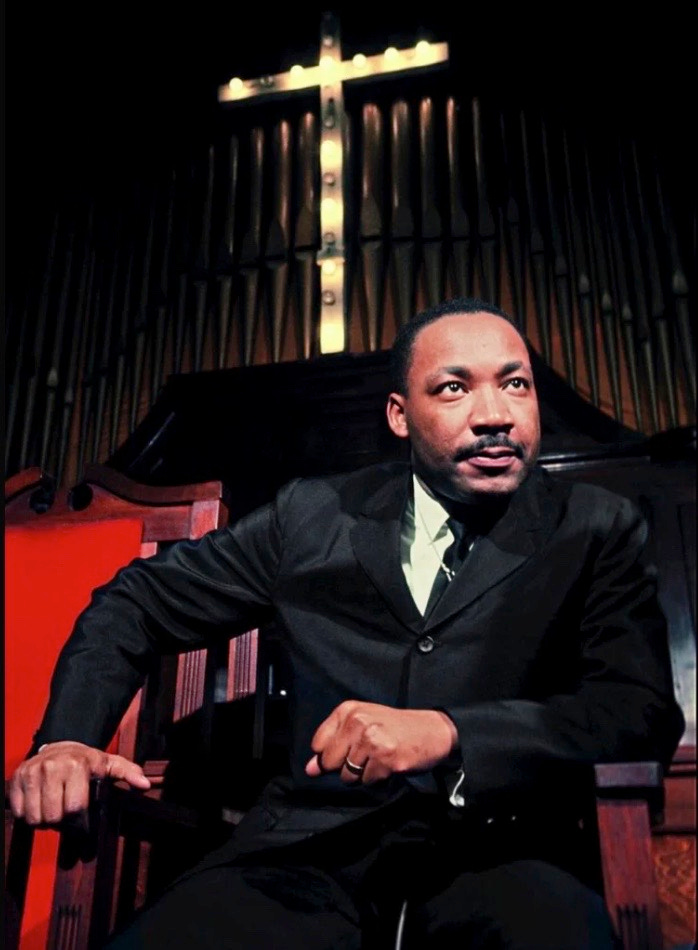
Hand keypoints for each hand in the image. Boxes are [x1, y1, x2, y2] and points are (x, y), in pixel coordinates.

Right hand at [8, 741, 151, 825]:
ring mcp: (32, 772)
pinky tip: (39, 804)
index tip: (82, 818)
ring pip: (35, 818)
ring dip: (44, 820)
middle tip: (66, 813)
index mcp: (78, 765)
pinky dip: (28, 815)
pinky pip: (20, 812)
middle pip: (54, 816)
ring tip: (53, 809)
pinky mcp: (16, 779)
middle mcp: (53, 767)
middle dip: (62, 821)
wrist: (58, 745)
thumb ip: (128, 773)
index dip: (80, 820)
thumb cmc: (85, 760)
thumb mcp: (109, 764)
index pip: (76, 808)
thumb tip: (145, 785)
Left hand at [304, 701, 457, 783]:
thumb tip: (310, 770)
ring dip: (362, 774)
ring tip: (379, 758)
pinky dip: (377, 778)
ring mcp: (371, 740)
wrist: (432, 731)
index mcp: (348, 710)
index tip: (347, 749)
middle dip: (344, 766)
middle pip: (329, 762)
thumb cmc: (394, 727)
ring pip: (348, 776)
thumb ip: (334, 744)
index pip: (318, 744)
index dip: (330, 753)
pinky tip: (389, 764)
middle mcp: (358, 722)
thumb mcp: (362, 725)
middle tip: (365, 754)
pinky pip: (367, 782)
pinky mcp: (385, 759)